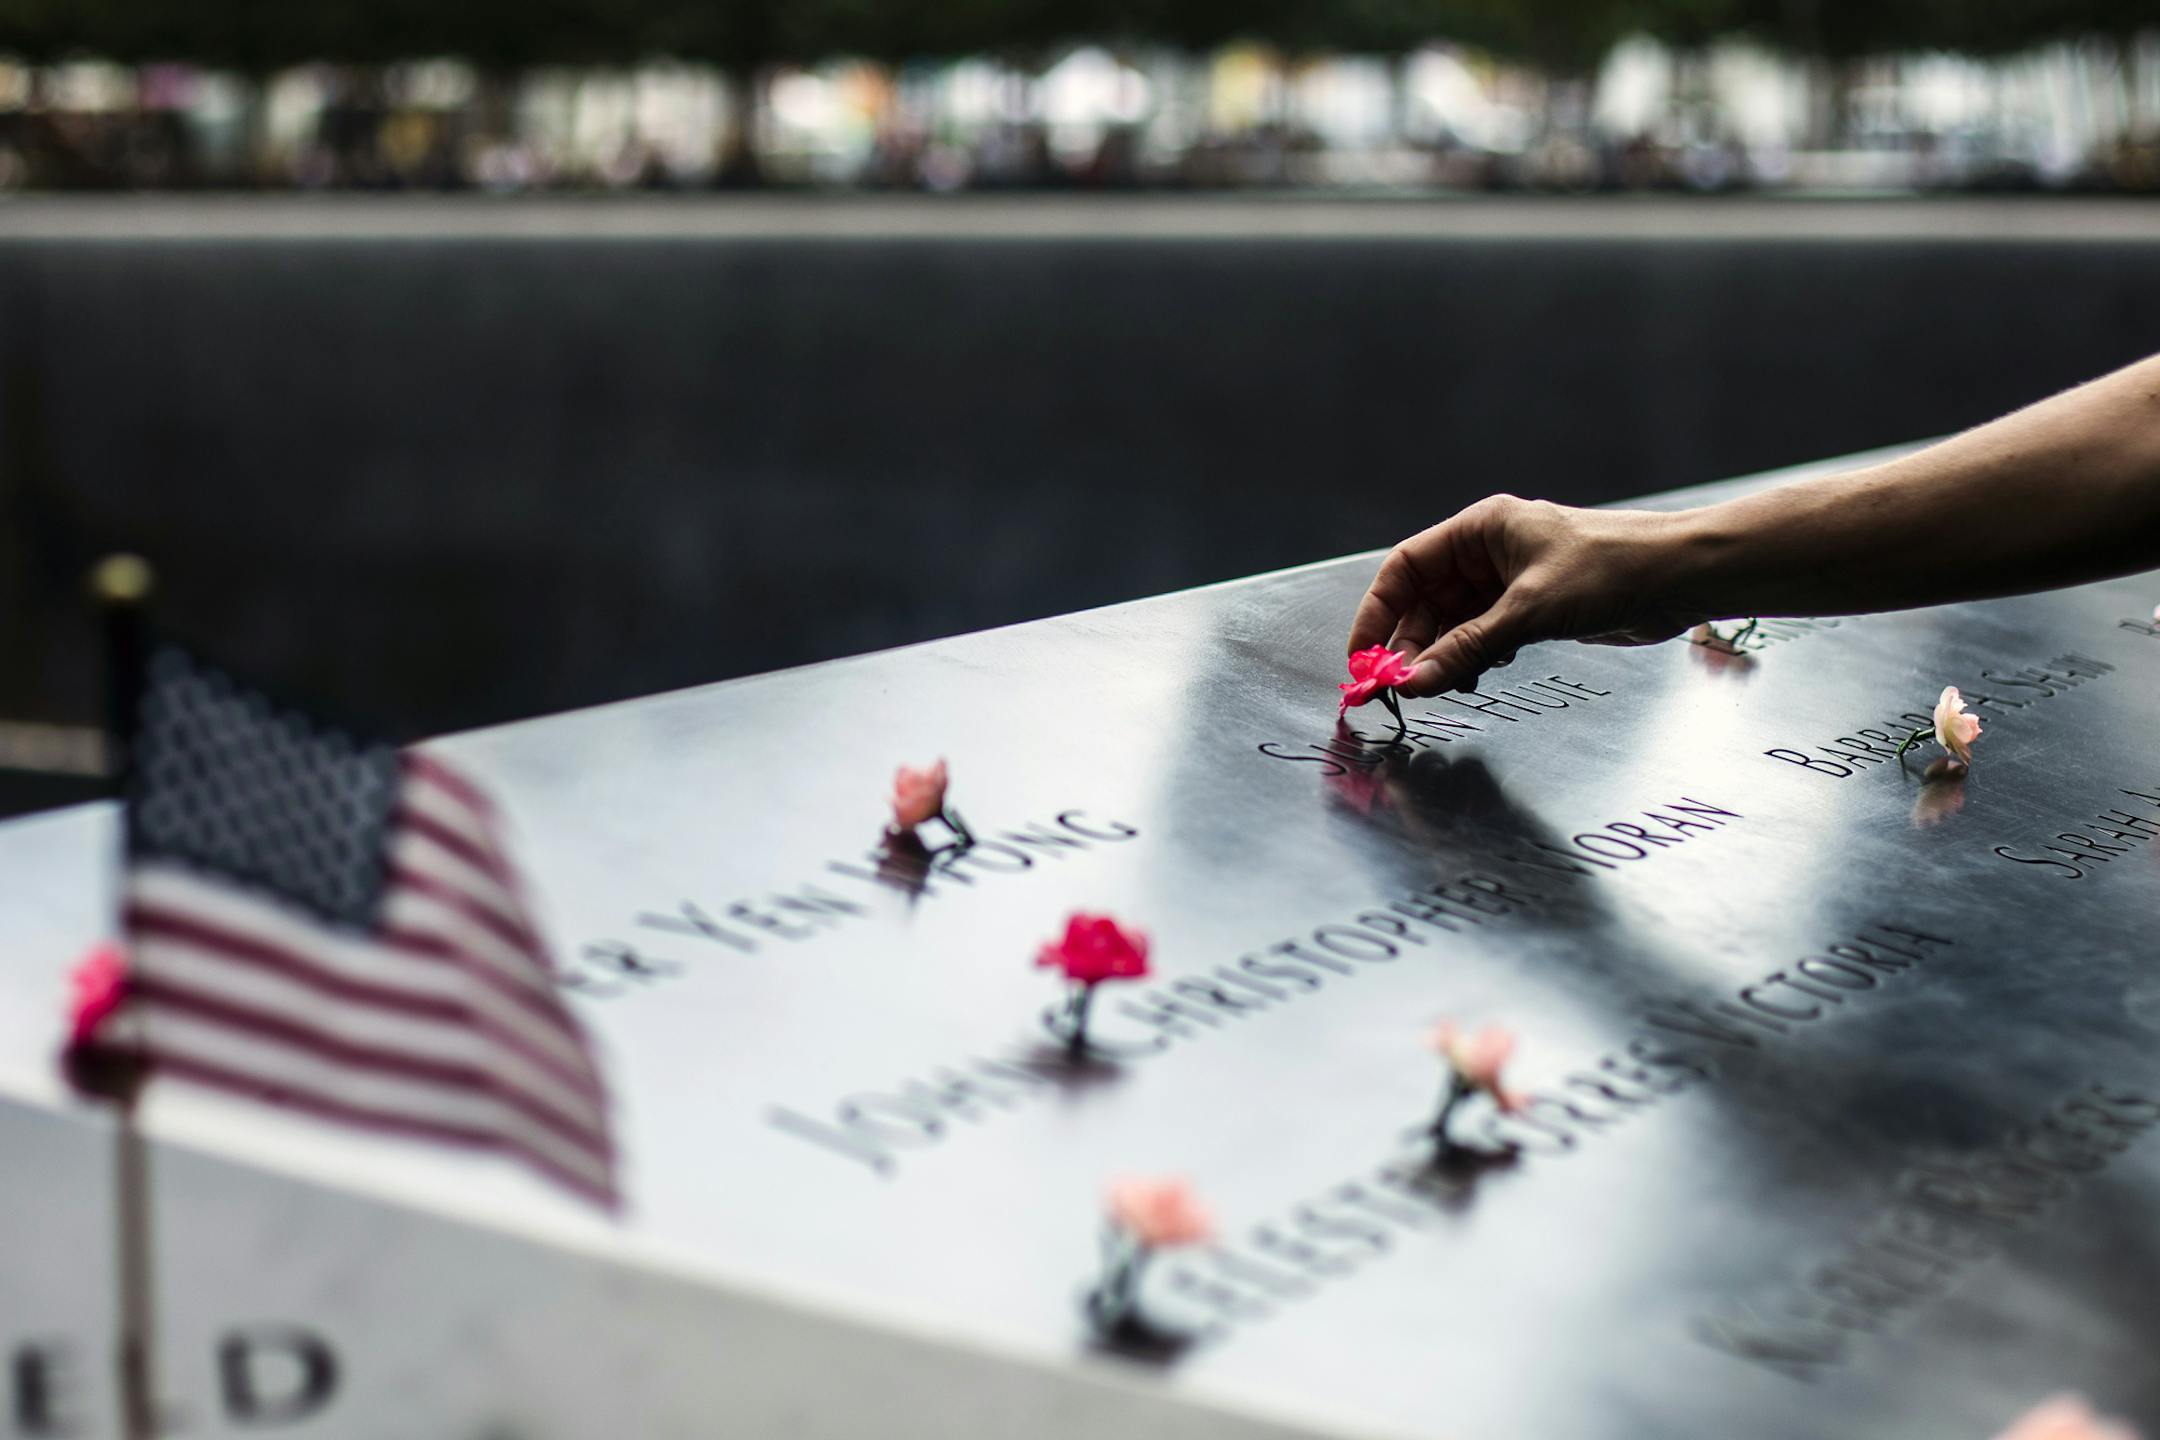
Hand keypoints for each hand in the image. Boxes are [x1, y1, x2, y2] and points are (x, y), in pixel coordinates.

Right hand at [1347, 496, 1700, 696]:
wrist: (1681, 577)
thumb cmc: (1613, 568)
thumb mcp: (1530, 611)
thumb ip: (1468, 648)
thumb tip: (1415, 683)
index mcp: (1481, 529)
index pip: (1405, 568)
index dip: (1377, 612)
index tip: (1362, 656)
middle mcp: (1489, 553)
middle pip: (1425, 602)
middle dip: (1411, 645)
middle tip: (1400, 687)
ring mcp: (1510, 583)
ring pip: (1454, 625)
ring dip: (1442, 658)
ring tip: (1440, 687)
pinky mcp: (1532, 610)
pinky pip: (1483, 638)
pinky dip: (1472, 660)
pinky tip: (1474, 678)